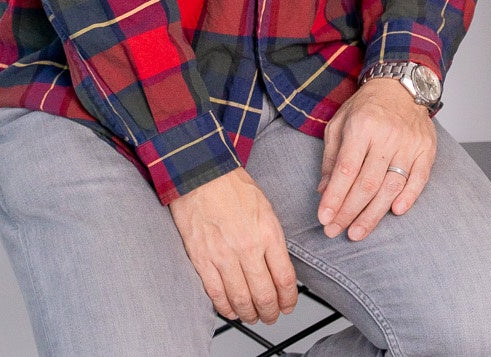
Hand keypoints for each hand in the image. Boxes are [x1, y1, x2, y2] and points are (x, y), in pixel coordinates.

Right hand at [168, 169, 298, 324]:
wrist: (201, 173)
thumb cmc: (233, 187)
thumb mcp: (266, 210)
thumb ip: (273, 240)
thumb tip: (278, 268)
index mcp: (268, 233)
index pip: (285, 279)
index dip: (289, 299)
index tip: (288, 305)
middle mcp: (248, 247)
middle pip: (265, 294)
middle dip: (271, 312)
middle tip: (272, 316)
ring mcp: (223, 255)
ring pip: (241, 299)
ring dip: (249, 314)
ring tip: (253, 316)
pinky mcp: (202, 259)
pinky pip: (216, 293)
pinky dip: (225, 307)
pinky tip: (231, 310)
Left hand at [316, 75, 437, 240]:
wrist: (401, 86)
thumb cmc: (366, 107)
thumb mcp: (339, 123)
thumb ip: (331, 157)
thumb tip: (324, 190)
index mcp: (361, 127)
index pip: (346, 169)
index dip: (334, 197)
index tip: (324, 217)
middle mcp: (387, 136)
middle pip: (367, 183)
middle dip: (349, 212)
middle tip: (335, 231)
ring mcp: (409, 144)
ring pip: (391, 186)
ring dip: (373, 214)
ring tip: (357, 232)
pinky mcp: (426, 150)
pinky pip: (419, 179)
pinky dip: (409, 197)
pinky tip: (395, 212)